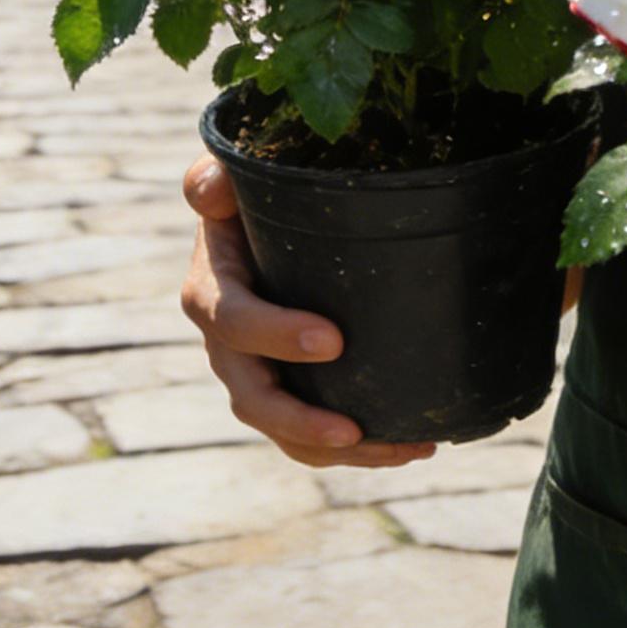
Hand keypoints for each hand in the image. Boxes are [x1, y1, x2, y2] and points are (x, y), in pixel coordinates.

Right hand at [179, 154, 436, 469]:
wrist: (259, 222)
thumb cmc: (249, 196)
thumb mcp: (228, 177)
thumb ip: (214, 179)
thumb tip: (211, 187)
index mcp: (211, 292)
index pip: (233, 321)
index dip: (276, 336)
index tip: (333, 339)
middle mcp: (227, 345)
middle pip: (253, 398)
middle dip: (301, 420)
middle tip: (353, 428)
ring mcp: (256, 374)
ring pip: (285, 430)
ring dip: (340, 450)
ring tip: (403, 448)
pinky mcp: (289, 388)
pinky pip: (313, 435)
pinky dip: (359, 449)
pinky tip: (415, 443)